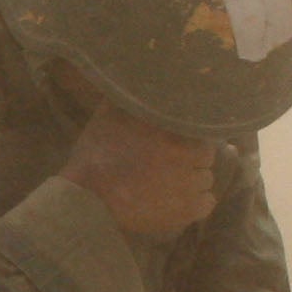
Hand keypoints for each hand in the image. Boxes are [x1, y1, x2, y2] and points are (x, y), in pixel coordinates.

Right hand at [58, 105, 219, 241]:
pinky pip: (206, 204)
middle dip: (190, 163)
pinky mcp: (186, 212)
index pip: (202, 138)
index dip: (188, 143)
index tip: (173, 147)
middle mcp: (187, 161)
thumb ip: (133, 98)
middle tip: (169, 167)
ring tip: (170, 185)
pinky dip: (196, 203)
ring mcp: (188, 189)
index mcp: (174, 136)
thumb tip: (142, 79)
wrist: (85, 198)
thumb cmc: (95, 156)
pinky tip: (177, 201)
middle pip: (205, 161)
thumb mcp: (110, 116)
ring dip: (192, 182)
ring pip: (205, 182)